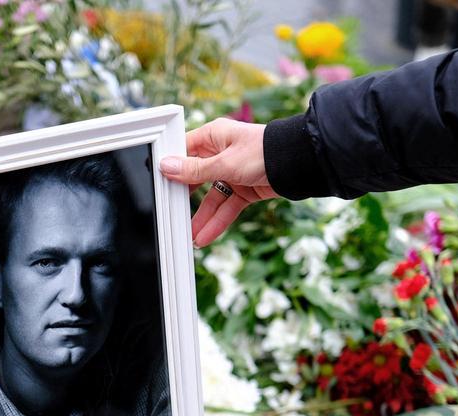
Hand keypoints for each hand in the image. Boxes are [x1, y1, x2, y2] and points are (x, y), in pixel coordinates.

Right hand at [160, 118, 277, 247]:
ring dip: (202, 217)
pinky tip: (206, 236)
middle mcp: (221, 153)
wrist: (299, 164)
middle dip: (184, 198)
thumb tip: (167, 166)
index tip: (158, 185)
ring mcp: (233, 173)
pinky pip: (227, 207)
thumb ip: (195, 170)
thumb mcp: (225, 163)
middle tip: (170, 214)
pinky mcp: (245, 190)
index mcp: (214, 137)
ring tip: (189, 236)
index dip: (171, 168)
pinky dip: (217, 221)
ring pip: (212, 198)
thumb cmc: (264, 152)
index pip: (184, 152)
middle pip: (196, 178)